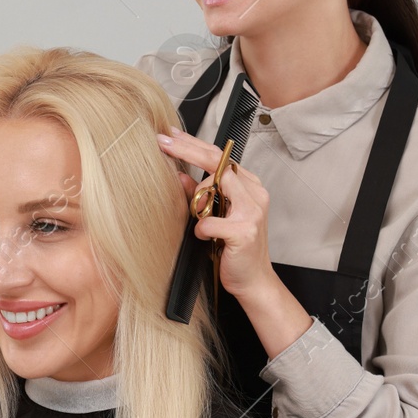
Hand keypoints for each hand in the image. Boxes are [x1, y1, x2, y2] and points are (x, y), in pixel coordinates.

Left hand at [156, 127, 277, 300]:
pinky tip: (206, 238)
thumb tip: (179, 177)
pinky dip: (201, 230)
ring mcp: (251, 211)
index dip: (193, 144)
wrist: (254, 281)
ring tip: (199, 218)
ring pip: (212, 187)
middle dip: (186, 150)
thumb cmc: (235, 249)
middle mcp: (254, 193)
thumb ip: (201, 195)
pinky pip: (208, 222)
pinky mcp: (244, 230)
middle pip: (216, 162)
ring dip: (196, 203)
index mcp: (248, 186)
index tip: (170, 136)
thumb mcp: (215, 217)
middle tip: (163, 142)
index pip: (218, 156)